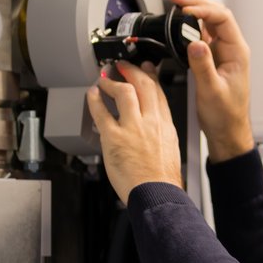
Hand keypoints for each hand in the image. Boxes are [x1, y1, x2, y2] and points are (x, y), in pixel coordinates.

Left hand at [86, 61, 182, 203]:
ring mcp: (132, 128)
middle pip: (143, 85)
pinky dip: (95, 99)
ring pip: (124, 91)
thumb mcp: (169, 151)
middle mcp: (151, 122)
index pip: (158, 93)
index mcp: (166, 126)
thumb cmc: (162, 181)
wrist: (156, 195)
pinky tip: (93, 95)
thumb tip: (152, 130)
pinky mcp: (114, 137)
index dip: (150, 77)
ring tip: (104, 80)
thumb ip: (160, 135)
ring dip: (111, 81)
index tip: (145, 70)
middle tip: (122, 66)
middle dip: (132, 71)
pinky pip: (101, 111)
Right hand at [170, 0, 253, 161]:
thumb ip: (203, 66)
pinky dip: (194, 22)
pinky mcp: (212, 60)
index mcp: (237, 53)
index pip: (222, 19)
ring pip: (209, 23)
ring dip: (195, 8)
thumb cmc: (225, 116)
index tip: (185, 8)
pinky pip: (204, 34)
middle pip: (216, 15)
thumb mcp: (211, 91)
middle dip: (197, 2)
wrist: (227, 132)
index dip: (203, 9)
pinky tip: (189, 13)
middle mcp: (231, 50)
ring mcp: (222, 54)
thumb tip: (196, 43)